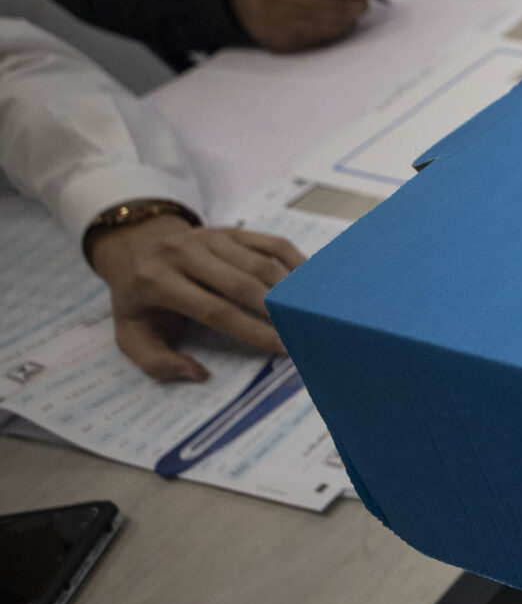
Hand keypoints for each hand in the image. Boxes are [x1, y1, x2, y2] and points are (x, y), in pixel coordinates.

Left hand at [87, 215, 305, 381]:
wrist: (135, 250)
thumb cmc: (141, 300)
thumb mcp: (131, 335)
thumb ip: (157, 362)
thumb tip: (197, 374)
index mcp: (156, 281)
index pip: (215, 310)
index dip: (251, 330)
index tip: (281, 347)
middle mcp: (183, 252)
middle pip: (242, 285)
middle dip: (276, 312)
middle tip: (303, 332)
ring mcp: (210, 236)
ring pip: (261, 264)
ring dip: (289, 290)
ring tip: (309, 312)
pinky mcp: (230, 229)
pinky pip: (272, 244)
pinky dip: (296, 263)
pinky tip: (309, 284)